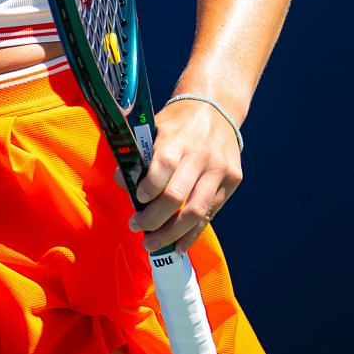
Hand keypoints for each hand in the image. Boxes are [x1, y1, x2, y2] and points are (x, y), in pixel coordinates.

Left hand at [113, 98, 243, 253]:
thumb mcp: (155, 126)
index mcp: (178, 138)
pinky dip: (192, 234)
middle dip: (153, 218)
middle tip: (136, 226)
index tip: (137, 200)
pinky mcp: (232, 181)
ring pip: (196, 211)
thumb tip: (121, 181)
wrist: (217, 108)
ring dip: (171, 233)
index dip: (148, 188)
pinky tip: (178, 246)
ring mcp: (219, 170)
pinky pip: (210, 214)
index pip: (163, 166)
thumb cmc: (178, 121)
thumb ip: (139, 153)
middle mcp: (201, 155)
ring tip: (152, 244)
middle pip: (177, 195)